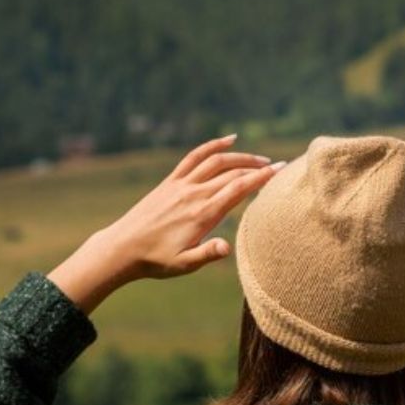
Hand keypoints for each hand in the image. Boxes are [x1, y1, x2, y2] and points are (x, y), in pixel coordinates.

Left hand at [47, 134, 285, 314]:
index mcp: (202, 214)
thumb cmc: (156, 260)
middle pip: (232, 173)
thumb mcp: (184, 264)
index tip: (281, 171)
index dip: (262, 178)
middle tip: (280, 166)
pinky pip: (195, 157)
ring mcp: (182, 185)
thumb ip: (207, 254)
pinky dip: (213, 146)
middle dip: (258, 167)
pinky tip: (229, 139)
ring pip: (216, 162)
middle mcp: (194, 194)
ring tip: (260, 160)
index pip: (238, 189)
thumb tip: (227, 247)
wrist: (123, 248)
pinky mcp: (171, 182)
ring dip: (240, 156)